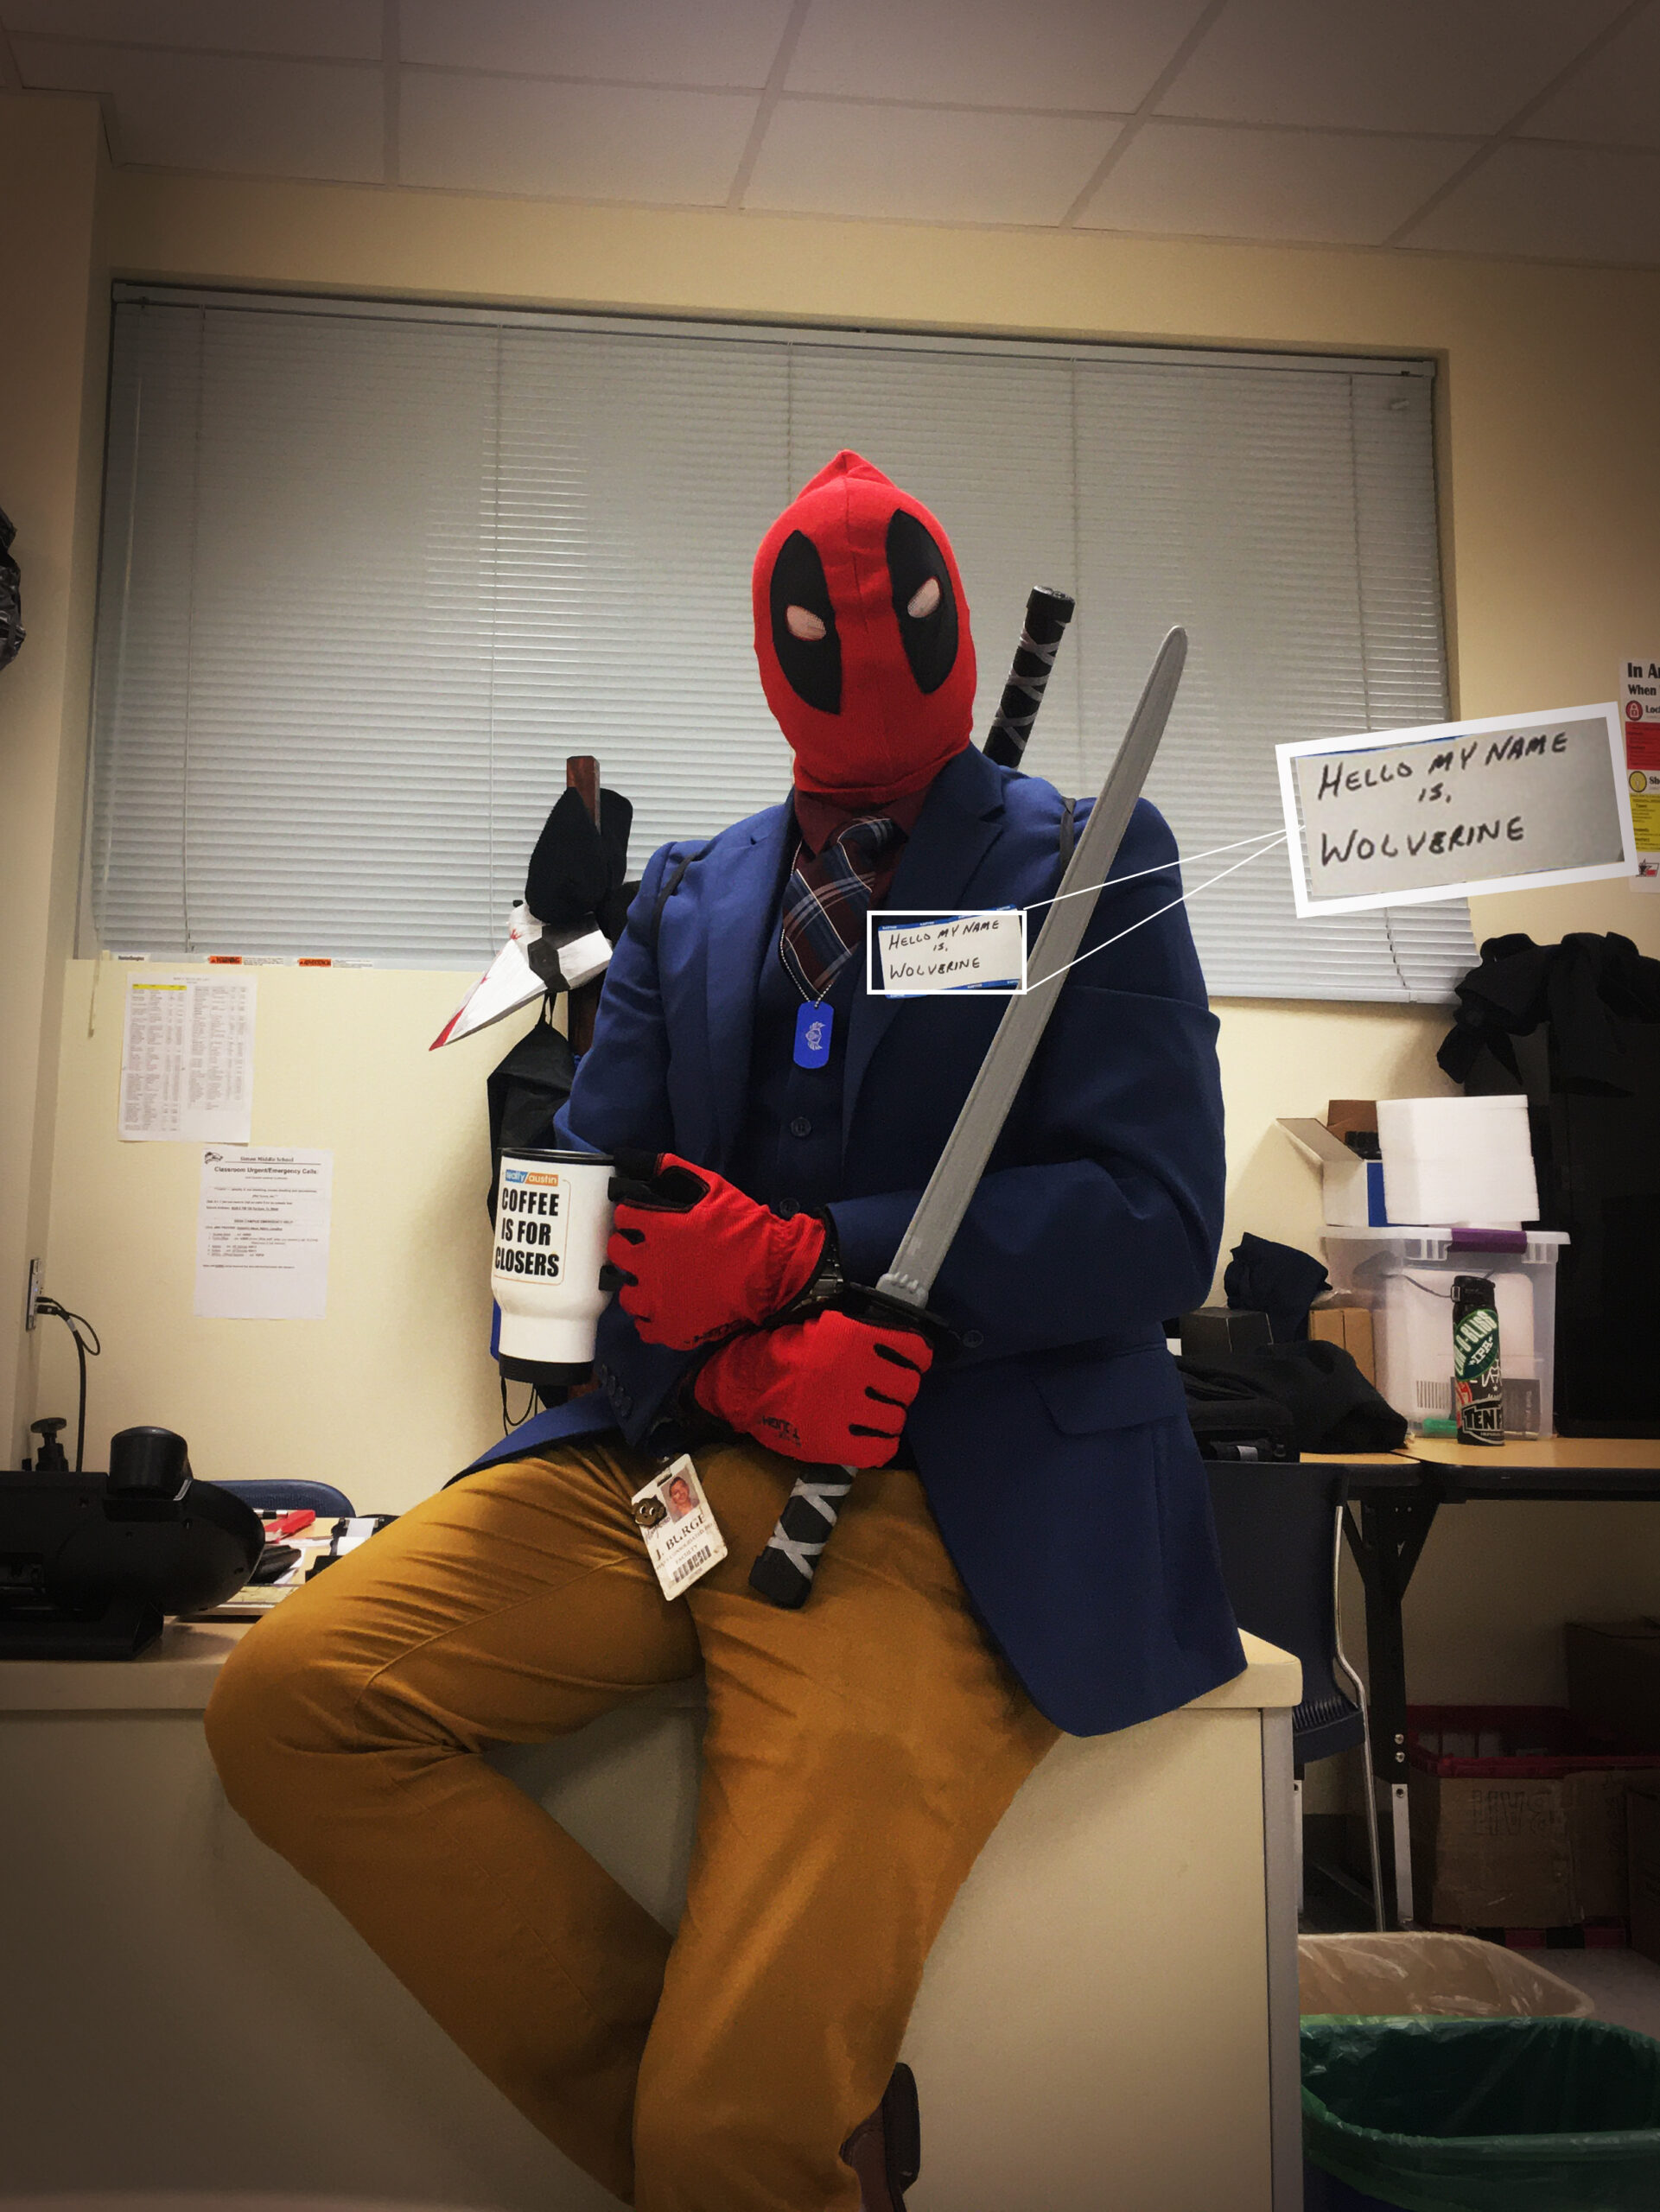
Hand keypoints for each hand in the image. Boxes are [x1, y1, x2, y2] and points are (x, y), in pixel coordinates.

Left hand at [608, 1153, 823, 1349]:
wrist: (773, 1275)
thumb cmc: (746, 1228)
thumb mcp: (715, 1189)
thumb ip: (677, 1172)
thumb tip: (646, 1162)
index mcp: (659, 1228)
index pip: (624, 1215)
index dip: (634, 1214)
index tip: (644, 1218)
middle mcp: (650, 1265)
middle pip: (617, 1253)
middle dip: (628, 1246)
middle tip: (647, 1248)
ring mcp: (658, 1301)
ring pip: (626, 1294)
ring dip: (637, 1285)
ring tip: (655, 1282)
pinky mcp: (671, 1328)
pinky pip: (644, 1328)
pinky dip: (651, 1319)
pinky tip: (665, 1308)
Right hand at [693, 1309, 931, 1467]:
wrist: (748, 1384)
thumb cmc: (788, 1353)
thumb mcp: (827, 1327)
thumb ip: (863, 1334)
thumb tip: (901, 1344)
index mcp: (855, 1337)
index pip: (914, 1351)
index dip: (916, 1359)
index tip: (910, 1363)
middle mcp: (856, 1371)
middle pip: (908, 1387)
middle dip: (899, 1390)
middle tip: (885, 1392)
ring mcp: (846, 1408)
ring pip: (896, 1418)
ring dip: (889, 1417)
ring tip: (874, 1415)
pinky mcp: (834, 1441)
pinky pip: (880, 1448)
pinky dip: (882, 1444)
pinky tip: (873, 1438)